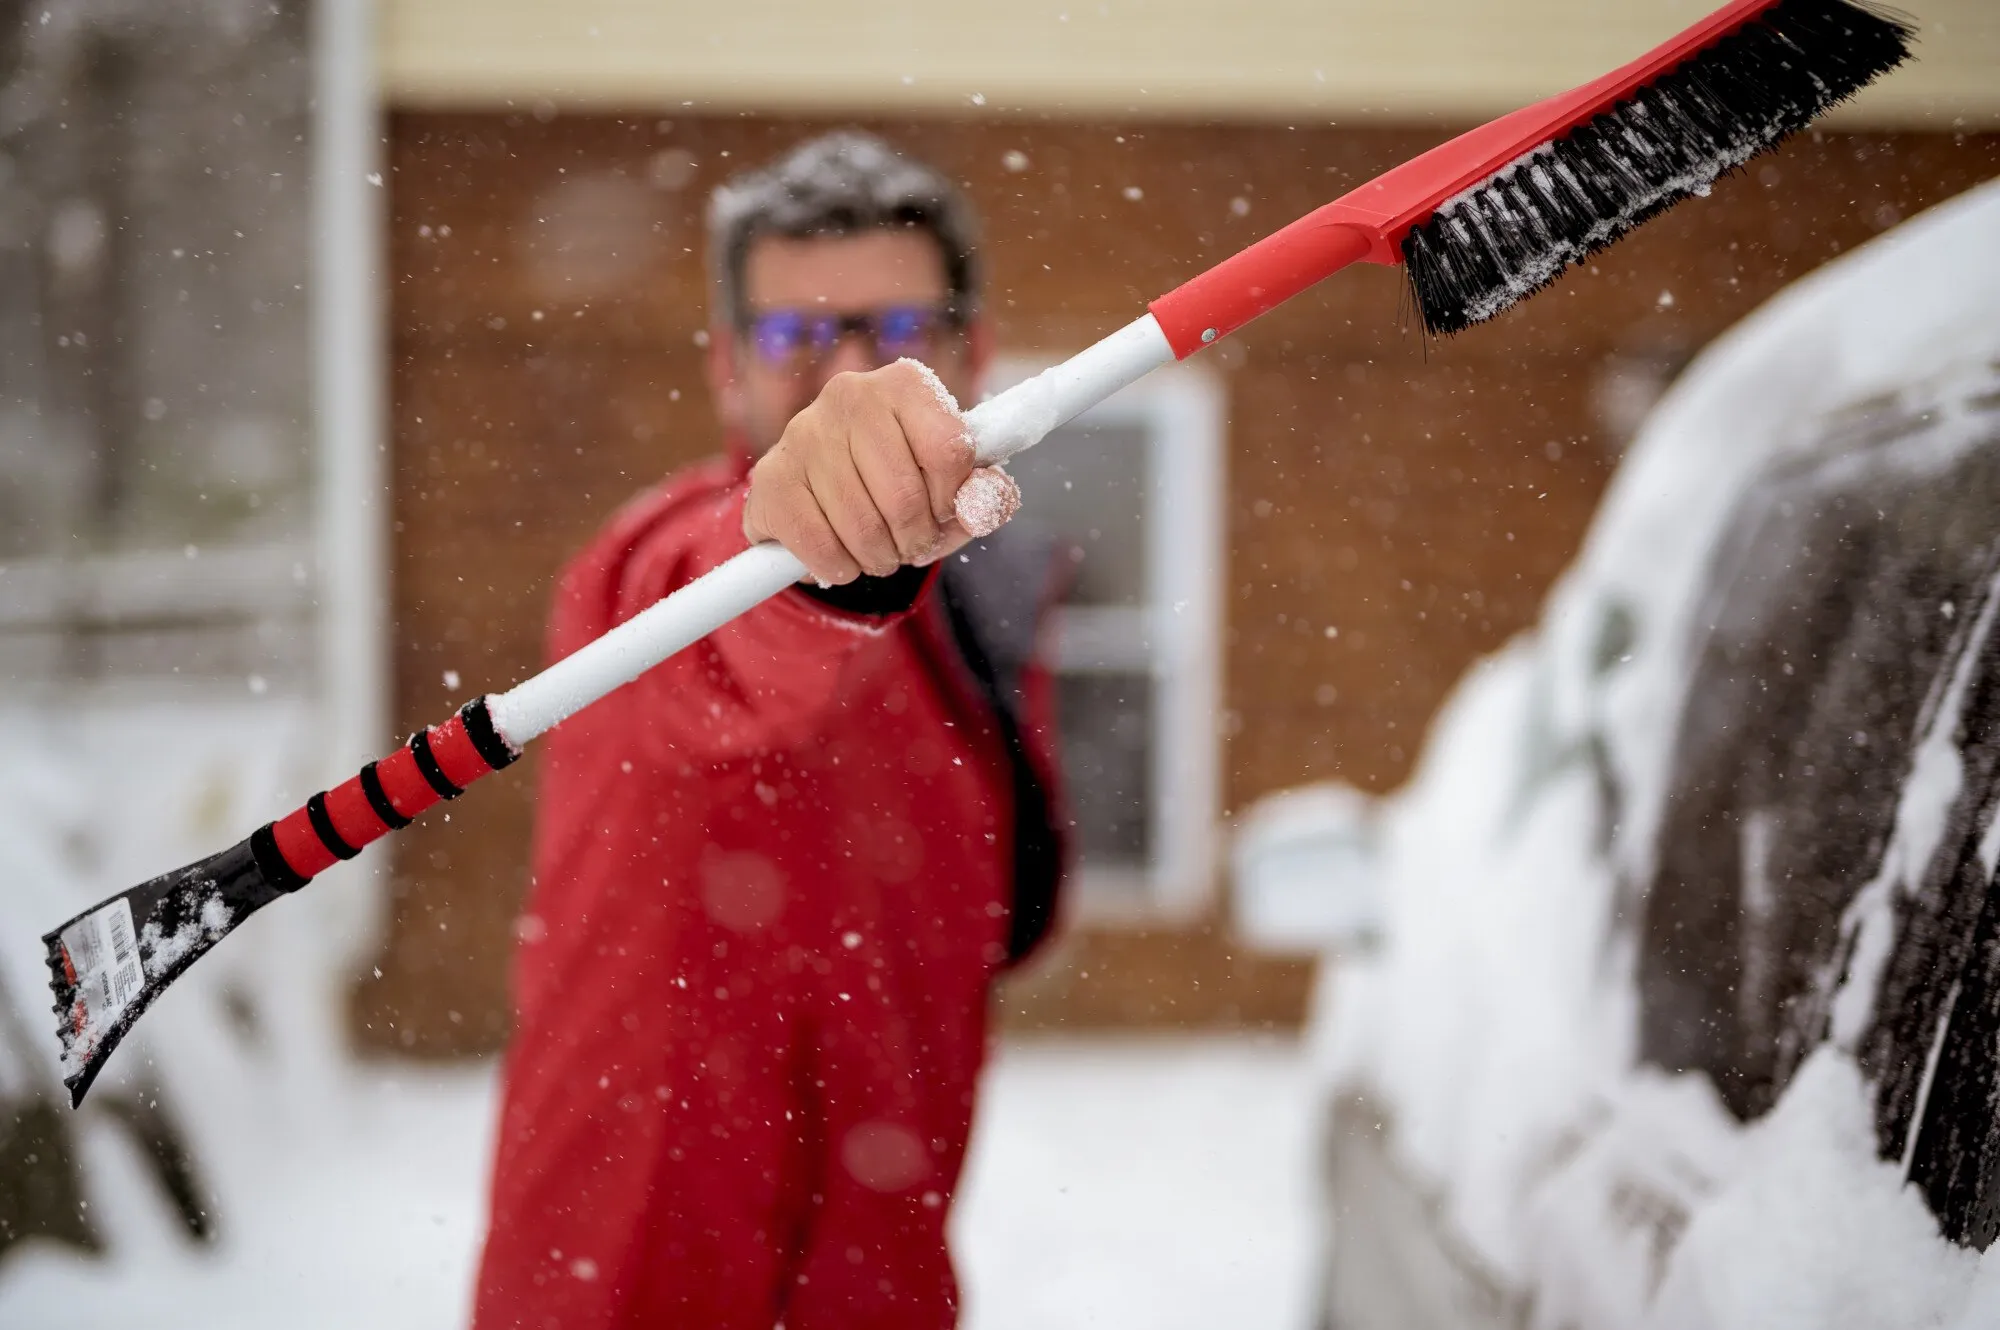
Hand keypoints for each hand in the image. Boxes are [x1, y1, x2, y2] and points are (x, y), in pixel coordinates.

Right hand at [742, 360, 1018, 584]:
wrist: (821, 498)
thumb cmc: (898, 487)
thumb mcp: (951, 490)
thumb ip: (985, 496)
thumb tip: (982, 504)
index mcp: (905, 384)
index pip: (948, 451)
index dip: (951, 500)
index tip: (941, 511)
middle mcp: (851, 394)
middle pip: (903, 497)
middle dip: (914, 539)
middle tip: (908, 543)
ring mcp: (803, 432)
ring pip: (861, 527)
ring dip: (878, 558)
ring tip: (876, 550)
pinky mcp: (770, 477)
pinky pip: (818, 545)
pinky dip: (838, 567)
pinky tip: (839, 556)